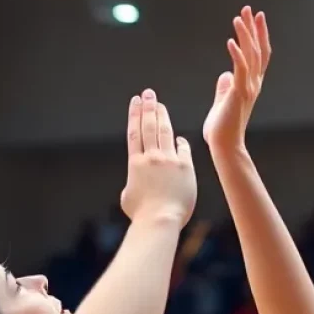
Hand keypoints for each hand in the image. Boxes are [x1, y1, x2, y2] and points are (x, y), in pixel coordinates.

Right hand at [122, 90, 195, 226]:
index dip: (134, 115)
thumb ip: (133, 184)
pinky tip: (179, 137)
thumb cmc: (142, 214)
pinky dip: (180, 142)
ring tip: (159, 103)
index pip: (134, 134)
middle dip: (147, 107)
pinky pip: (183, 149)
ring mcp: (169, 160)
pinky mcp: (185, 166)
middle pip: (148, 126)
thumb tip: (137, 182)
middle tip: (147, 94)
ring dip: (162, 115)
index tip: (135, 102)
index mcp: (135, 164)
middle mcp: (151, 158)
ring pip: (164, 132)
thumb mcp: (128, 198)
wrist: (160, 219)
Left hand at [203, 6, 270, 151]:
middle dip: (255, 28)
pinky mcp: (239, 94)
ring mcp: (248, 88)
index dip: (258, 36)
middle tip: (249, 9)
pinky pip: (241, 69)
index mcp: (250, 84)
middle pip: (259, 50)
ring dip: (246, 35)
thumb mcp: (222, 103)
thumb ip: (225, 88)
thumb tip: (225, 75)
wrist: (224, 146)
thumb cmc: (221, 129)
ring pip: (252, 55)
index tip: (254, 18)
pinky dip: (236, 53)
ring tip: (239, 17)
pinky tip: (230, 40)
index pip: (258, 55)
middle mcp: (254, 84)